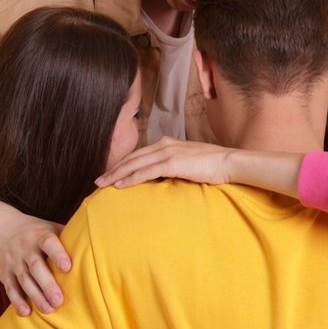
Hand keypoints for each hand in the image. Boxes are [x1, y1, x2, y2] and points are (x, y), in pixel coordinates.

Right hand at [0, 209, 71, 315]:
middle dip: (47, 284)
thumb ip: (68, 236)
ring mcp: (14, 262)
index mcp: (40, 236)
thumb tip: (96, 244)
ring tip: (48, 310)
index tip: (68, 268)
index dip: (58, 254)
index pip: (48, 243)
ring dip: (35, 296)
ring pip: (24, 280)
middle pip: (36, 267)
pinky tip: (25, 312)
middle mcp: (25, 248)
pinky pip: (10, 288)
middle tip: (59, 301)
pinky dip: (17, 301)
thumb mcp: (49, 227)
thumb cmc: (34, 230)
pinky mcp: (4, 273)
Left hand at [96, 137, 235, 188]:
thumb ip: (173, 167)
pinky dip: (131, 178)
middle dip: (113, 169)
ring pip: (135, 164)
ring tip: (102, 184)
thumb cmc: (212, 166)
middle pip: (132, 158)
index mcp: (167, 143)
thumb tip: (162, 179)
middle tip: (98, 180)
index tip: (109, 173)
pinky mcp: (172, 163)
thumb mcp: (188, 164)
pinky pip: (146, 172)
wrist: (229, 162)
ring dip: (116, 174)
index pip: (138, 154)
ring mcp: (168, 152)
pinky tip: (120, 185)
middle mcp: (164, 144)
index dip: (122, 164)